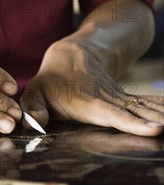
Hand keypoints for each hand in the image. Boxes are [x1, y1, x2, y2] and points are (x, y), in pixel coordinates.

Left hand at [20, 41, 163, 136]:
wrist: (71, 55)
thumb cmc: (51, 79)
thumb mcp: (36, 90)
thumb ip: (34, 107)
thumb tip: (36, 124)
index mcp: (88, 102)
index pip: (113, 115)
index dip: (132, 123)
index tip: (153, 129)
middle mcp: (108, 101)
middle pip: (135, 112)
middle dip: (153, 120)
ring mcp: (118, 99)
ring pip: (142, 106)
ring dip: (159, 113)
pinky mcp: (123, 99)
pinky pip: (144, 103)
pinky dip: (159, 106)